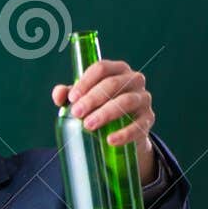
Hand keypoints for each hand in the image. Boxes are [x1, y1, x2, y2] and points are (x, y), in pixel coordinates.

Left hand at [53, 58, 156, 182]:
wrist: (123, 131)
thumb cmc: (100, 108)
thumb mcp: (84, 99)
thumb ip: (69, 94)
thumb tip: (59, 95)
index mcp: (117, 70)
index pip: (101, 68)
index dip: (85, 81)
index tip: (72, 98)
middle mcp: (133, 80)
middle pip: (113, 84)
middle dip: (92, 98)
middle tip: (76, 113)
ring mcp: (143, 98)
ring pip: (126, 101)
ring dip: (106, 113)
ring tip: (88, 125)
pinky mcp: (148, 119)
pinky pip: (139, 125)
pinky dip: (124, 133)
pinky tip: (110, 140)